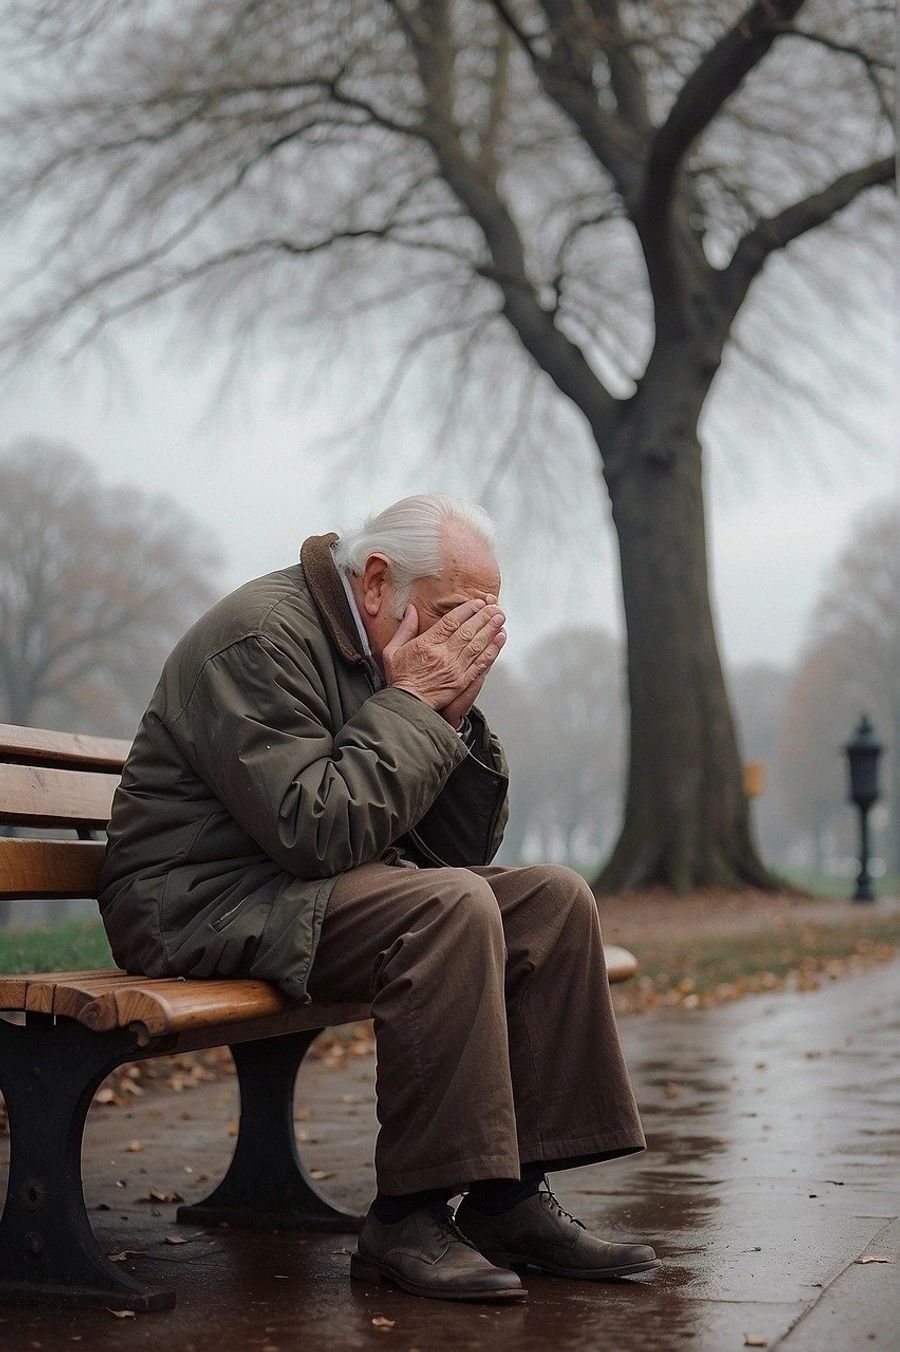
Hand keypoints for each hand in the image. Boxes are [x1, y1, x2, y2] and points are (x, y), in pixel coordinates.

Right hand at [383, 598, 505, 712]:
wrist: (407, 704)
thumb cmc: (400, 679)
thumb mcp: (393, 650)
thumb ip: (405, 628)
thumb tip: (411, 609)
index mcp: (427, 644)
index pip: (451, 622)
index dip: (467, 610)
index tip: (477, 603)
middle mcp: (443, 655)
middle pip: (468, 631)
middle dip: (484, 616)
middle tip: (494, 607)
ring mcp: (455, 669)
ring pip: (477, 645)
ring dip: (490, 630)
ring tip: (500, 618)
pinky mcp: (462, 681)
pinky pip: (480, 663)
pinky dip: (492, 650)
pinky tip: (499, 640)